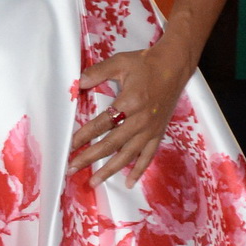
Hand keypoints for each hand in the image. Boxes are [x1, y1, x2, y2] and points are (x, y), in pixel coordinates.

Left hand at [70, 37, 191, 186]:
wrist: (175, 66)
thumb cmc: (146, 63)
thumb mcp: (120, 62)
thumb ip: (98, 72)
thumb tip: (77, 83)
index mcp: (130, 102)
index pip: (102, 123)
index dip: (84, 135)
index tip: (70, 145)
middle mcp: (141, 120)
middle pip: (111, 144)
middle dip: (90, 158)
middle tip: (72, 168)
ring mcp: (150, 130)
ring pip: (127, 155)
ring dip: (109, 170)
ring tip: (94, 182)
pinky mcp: (158, 133)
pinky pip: (147, 156)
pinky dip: (138, 170)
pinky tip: (128, 183)